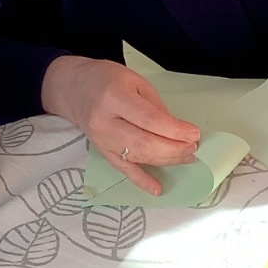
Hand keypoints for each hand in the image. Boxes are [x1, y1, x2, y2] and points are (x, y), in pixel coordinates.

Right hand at [43, 56, 200, 195]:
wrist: (73, 88)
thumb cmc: (106, 79)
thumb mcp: (134, 81)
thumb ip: (154, 105)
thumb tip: (175, 130)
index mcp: (114, 98)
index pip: (149, 120)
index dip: (174, 130)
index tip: (194, 133)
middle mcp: (105, 122)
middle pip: (144, 142)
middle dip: (174, 148)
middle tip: (193, 147)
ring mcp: (102, 141)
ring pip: (137, 157)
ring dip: (166, 160)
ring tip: (186, 157)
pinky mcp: (101, 152)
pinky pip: (123, 170)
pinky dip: (141, 181)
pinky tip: (157, 189)